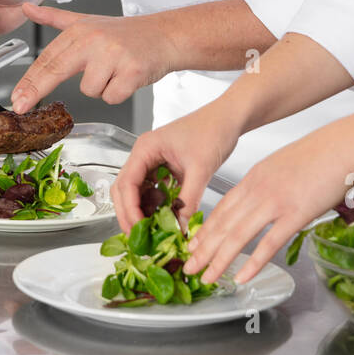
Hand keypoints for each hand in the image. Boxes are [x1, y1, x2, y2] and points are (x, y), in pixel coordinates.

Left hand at [9, 4, 179, 113]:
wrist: (165, 35)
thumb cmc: (125, 34)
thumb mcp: (87, 21)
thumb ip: (54, 18)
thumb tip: (26, 8)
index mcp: (80, 30)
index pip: (48, 58)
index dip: (28, 80)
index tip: (16, 97)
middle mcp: (94, 40)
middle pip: (56, 70)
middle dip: (35, 91)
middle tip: (21, 106)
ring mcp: (113, 55)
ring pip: (89, 90)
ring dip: (101, 88)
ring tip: (114, 72)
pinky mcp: (132, 71)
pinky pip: (112, 97)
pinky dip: (118, 93)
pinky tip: (127, 78)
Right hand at [113, 103, 239, 231]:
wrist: (229, 117)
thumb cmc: (213, 131)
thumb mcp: (201, 168)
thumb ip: (188, 199)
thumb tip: (179, 227)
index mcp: (146, 148)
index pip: (127, 183)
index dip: (129, 209)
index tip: (138, 229)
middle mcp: (144, 154)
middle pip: (124, 189)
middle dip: (129, 213)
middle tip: (139, 237)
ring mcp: (152, 160)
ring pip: (136, 191)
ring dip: (141, 211)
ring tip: (151, 231)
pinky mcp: (163, 167)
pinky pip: (152, 190)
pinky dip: (155, 205)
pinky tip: (164, 217)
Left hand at [183, 127, 353, 286]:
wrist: (344, 144)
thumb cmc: (321, 155)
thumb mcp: (283, 164)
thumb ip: (269, 183)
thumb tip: (263, 201)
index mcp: (254, 177)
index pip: (221, 207)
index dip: (205, 229)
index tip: (193, 244)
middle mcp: (258, 189)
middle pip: (223, 224)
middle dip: (202, 249)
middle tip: (188, 266)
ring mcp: (275, 202)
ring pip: (238, 235)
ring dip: (219, 260)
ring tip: (207, 277)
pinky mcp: (295, 214)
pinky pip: (269, 243)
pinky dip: (252, 263)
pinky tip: (241, 276)